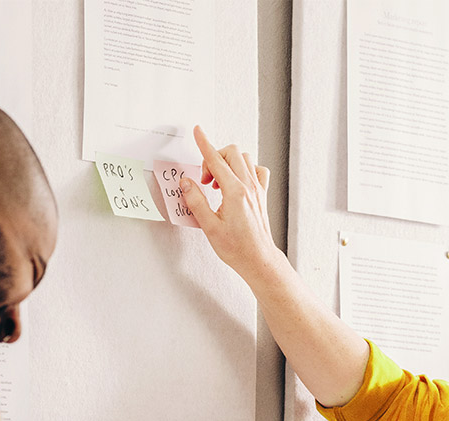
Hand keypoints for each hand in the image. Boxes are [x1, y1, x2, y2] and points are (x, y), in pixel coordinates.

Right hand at [182, 126, 279, 280]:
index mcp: (235, 192)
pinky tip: (236, 182)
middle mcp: (249, 187)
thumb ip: (196, 201)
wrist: (259, 259)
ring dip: (228, 163)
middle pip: (232, 153)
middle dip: (214, 158)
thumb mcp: (209, 226)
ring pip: (245, 159)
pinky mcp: (262, 195)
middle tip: (205, 180)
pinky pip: (257, 171)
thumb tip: (186, 183)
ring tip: (217, 183)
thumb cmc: (237, 248)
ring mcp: (258, 190)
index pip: (216, 160)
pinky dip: (245, 170)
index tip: (197, 131)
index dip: (204, 144)